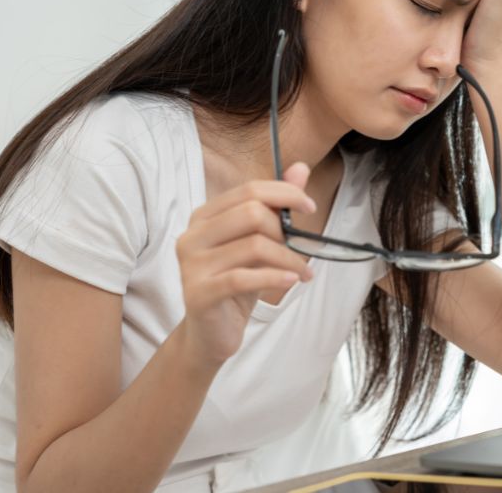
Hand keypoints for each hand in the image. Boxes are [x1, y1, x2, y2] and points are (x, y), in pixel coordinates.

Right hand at [174, 162, 315, 365]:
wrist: (210, 334)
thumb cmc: (235, 285)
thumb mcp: (258, 244)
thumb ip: (275, 206)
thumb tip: (301, 167)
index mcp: (204, 217)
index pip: (249, 190)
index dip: (284, 193)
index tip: (310, 208)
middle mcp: (192, 235)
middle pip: (251, 213)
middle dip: (286, 230)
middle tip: (303, 250)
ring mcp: (191, 264)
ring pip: (254, 246)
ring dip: (289, 259)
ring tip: (303, 273)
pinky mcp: (198, 292)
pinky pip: (243, 278)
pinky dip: (274, 277)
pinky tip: (290, 281)